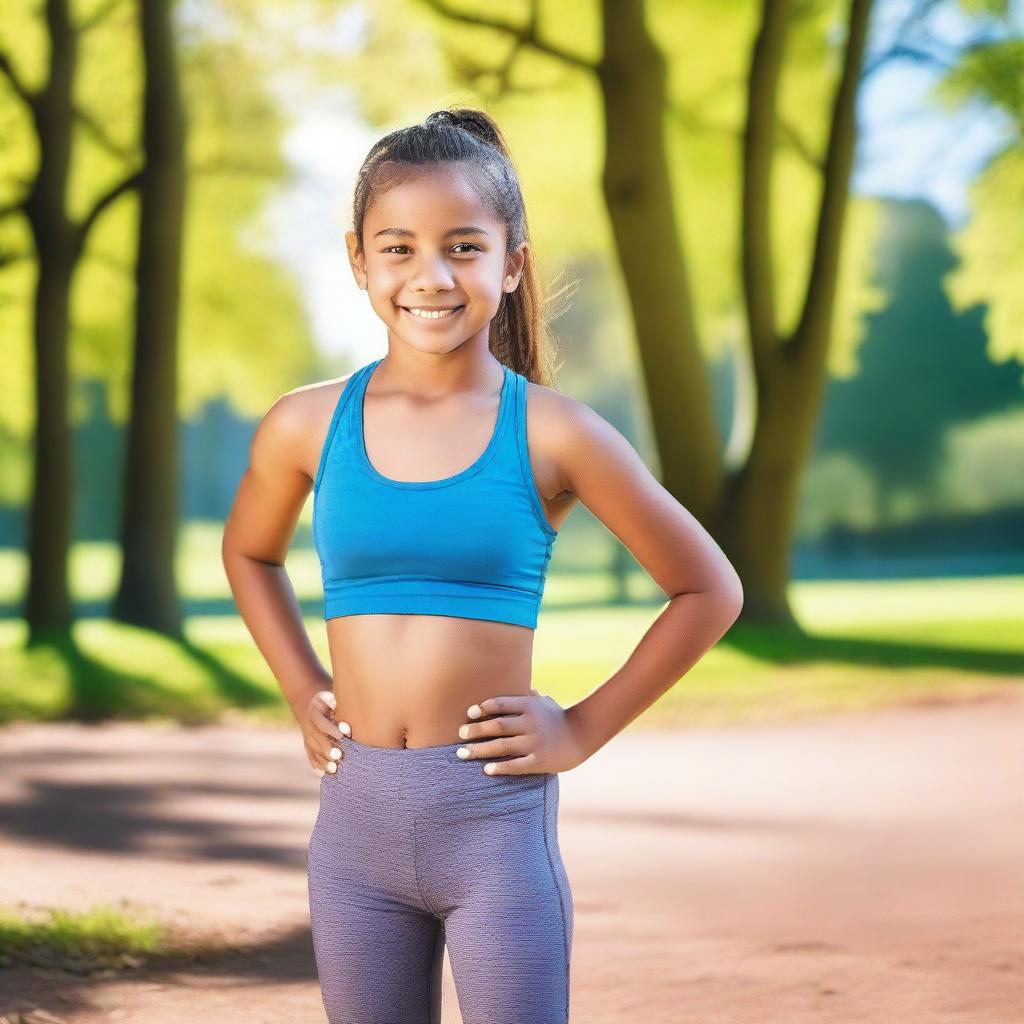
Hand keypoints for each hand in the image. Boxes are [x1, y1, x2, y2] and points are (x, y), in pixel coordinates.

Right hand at [298, 689, 350, 776]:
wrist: (310, 701)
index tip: (342, 736)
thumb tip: (337, 707)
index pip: (321, 722)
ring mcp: (307, 736)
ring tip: (334, 769)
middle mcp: (308, 726)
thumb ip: (334, 703)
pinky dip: (316, 764)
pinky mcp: (307, 743)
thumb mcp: (330, 697)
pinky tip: (321, 774)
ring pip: (313, 750)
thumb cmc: (328, 699)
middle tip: (338, 756)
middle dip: (327, 748)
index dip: (331, 729)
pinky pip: (310, 755)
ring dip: (322, 760)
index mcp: (314, 712)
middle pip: (316, 739)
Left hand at [456, 688, 588, 775]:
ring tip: (462, 753)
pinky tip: (486, 769)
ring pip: (502, 746)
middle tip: (459, 734)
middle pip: (497, 725)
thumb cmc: (559, 717)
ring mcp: (535, 743)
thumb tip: (514, 686)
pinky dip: (500, 767)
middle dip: (475, 730)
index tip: (469, 713)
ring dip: (479, 750)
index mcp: (530, 706)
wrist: (583, 735)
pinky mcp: (540, 761)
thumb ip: (527, 696)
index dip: (483, 707)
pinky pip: (516, 765)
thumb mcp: (544, 701)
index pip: (501, 704)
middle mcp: (531, 723)